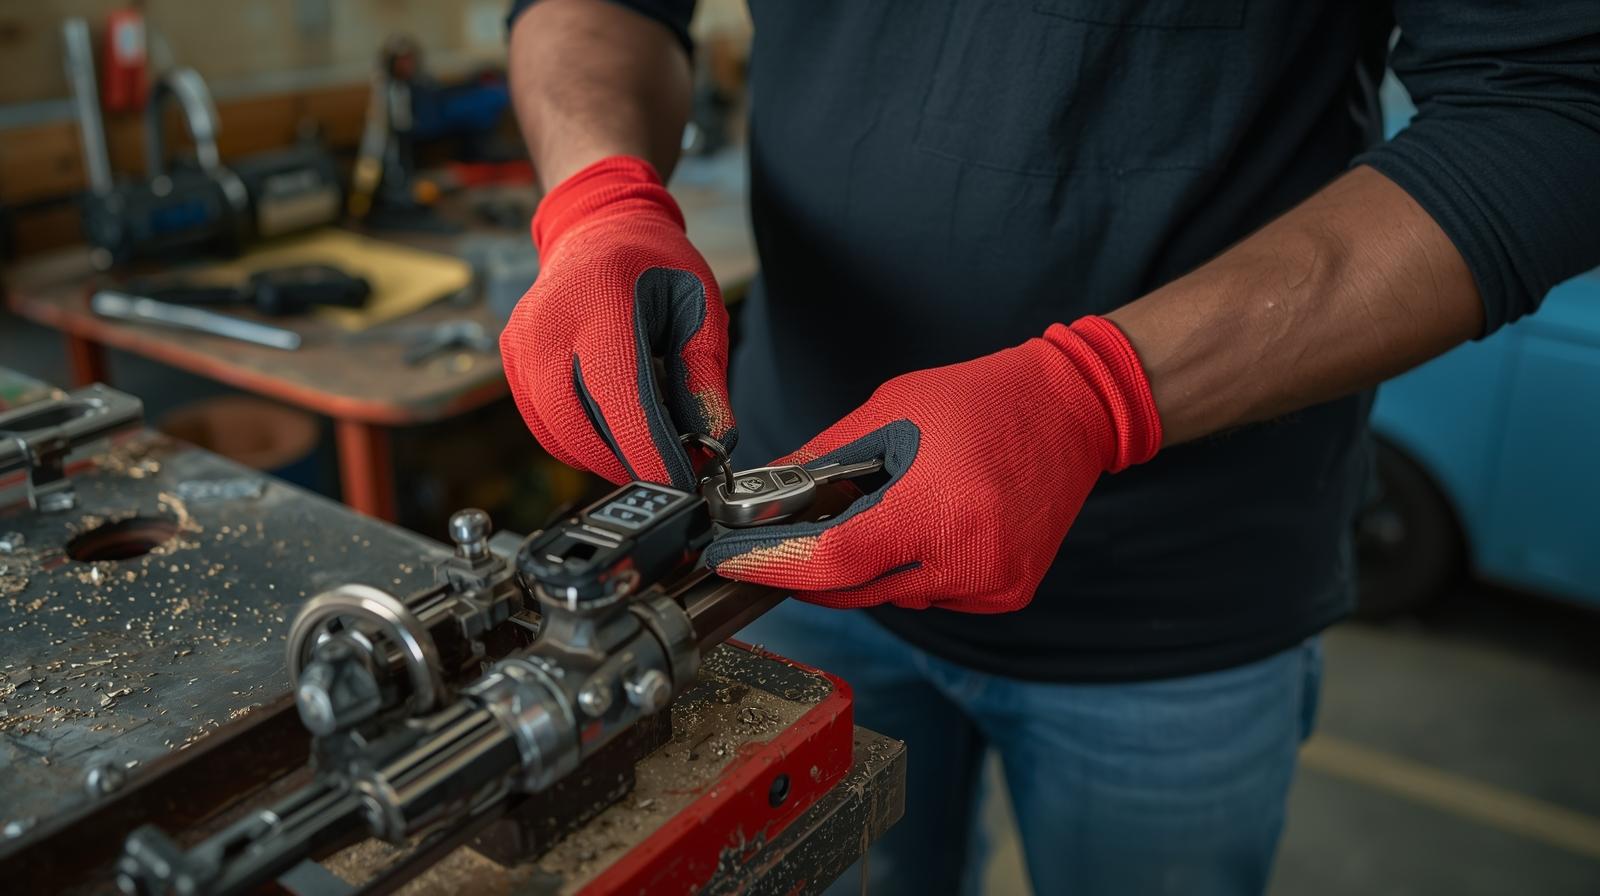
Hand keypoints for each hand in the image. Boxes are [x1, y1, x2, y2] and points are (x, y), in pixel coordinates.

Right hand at [501, 156, 735, 488]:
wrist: (597, 229)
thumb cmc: (653, 265)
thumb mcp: (700, 308)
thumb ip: (706, 378)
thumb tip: (716, 445)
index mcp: (600, 300)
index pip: (618, 392)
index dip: (648, 448)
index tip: (682, 483)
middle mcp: (547, 324)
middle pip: (579, 423)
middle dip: (628, 462)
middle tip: (671, 476)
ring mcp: (521, 345)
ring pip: (559, 433)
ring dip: (605, 458)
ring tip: (648, 453)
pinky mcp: (512, 364)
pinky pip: (545, 425)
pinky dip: (581, 444)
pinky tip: (615, 436)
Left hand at [703, 317, 1161, 612]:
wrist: (1074, 411)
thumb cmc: (982, 400)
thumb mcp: (890, 413)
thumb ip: (822, 459)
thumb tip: (760, 491)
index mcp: (937, 509)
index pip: (832, 561)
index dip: (773, 564)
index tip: (731, 559)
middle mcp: (968, 560)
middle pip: (854, 590)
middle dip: (808, 567)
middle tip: (775, 540)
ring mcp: (991, 585)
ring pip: (890, 597)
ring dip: (862, 567)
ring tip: (870, 514)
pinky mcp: (1006, 594)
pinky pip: (930, 596)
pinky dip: (909, 571)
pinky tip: (921, 529)